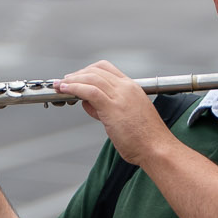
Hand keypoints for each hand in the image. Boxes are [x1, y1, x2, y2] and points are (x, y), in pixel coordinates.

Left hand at [51, 60, 174, 166]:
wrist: (157, 149)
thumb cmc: (144, 139)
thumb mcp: (125, 118)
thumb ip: (106, 108)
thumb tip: (88, 103)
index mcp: (132, 88)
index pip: (106, 69)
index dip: (88, 71)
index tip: (77, 78)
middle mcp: (126, 88)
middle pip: (96, 70)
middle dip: (77, 74)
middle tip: (64, 82)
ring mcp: (120, 96)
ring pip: (91, 78)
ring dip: (72, 80)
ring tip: (60, 85)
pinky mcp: (113, 107)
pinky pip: (90, 91)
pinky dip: (75, 88)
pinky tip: (65, 90)